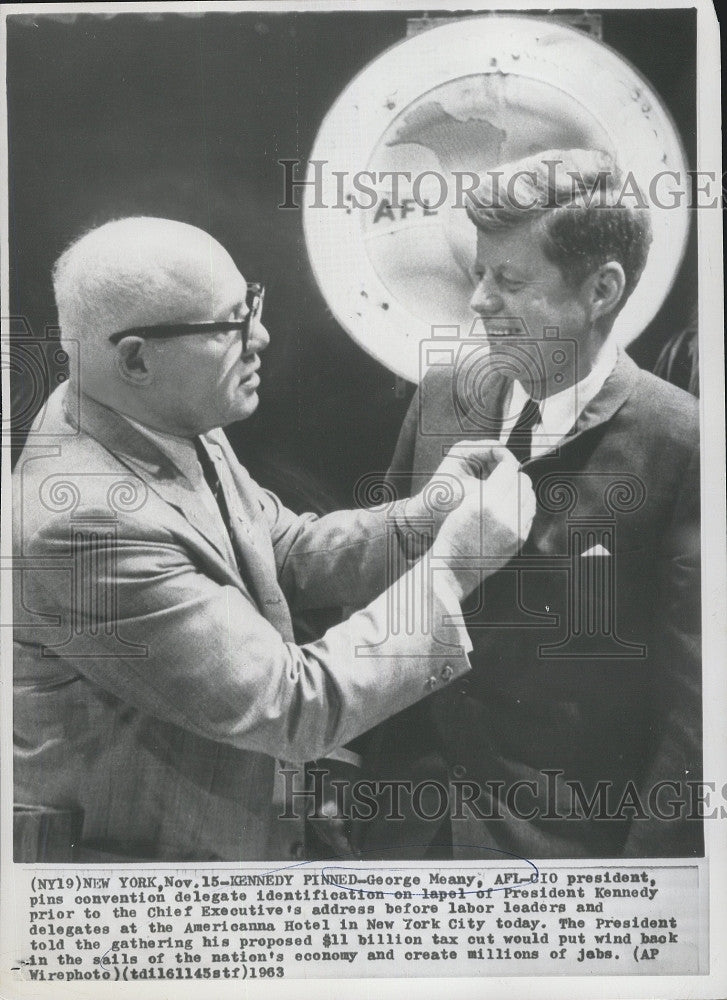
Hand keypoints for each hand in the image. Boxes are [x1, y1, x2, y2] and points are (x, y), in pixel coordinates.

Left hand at [399, 439, 519, 540]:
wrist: (426, 516)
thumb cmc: (441, 503)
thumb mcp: (470, 493)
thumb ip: (492, 486)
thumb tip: (516, 485)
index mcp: (464, 450)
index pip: (496, 447)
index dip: (509, 461)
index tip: (515, 474)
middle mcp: (470, 455)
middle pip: (500, 458)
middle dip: (509, 472)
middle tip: (516, 486)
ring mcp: (475, 466)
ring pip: (500, 469)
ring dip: (506, 480)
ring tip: (510, 494)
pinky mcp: (478, 478)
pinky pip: (496, 479)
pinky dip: (501, 487)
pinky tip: (505, 498)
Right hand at [431, 450, 535, 601]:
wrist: (456, 565)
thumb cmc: (455, 532)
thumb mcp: (466, 504)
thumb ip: (489, 489)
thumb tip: (510, 475)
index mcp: (487, 501)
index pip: (509, 471)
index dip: (508, 466)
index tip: (506, 467)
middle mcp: (504, 513)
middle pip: (523, 483)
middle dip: (518, 478)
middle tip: (511, 479)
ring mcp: (515, 528)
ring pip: (530, 499)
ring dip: (524, 493)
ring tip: (513, 494)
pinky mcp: (519, 539)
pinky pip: (529, 516)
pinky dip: (525, 509)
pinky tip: (514, 510)